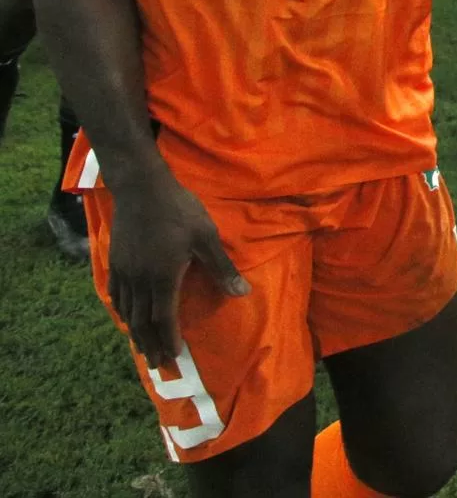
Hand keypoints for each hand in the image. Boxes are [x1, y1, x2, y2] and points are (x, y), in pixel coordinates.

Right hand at [108, 177, 249, 363]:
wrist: (142, 188)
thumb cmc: (179, 211)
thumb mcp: (206, 237)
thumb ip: (222, 268)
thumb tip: (242, 293)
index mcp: (163, 278)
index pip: (164, 319)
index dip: (169, 339)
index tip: (174, 357)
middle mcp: (140, 281)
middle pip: (142, 322)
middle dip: (151, 345)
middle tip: (158, 365)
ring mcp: (124, 272)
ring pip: (127, 311)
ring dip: (136, 333)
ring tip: (143, 348)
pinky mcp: (116, 262)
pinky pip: (116, 295)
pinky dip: (122, 311)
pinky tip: (126, 317)